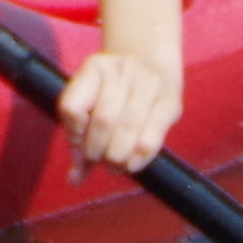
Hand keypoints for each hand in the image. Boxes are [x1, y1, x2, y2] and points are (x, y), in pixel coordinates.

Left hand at [54, 42, 182, 176]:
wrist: (154, 63)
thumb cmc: (114, 92)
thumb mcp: (91, 102)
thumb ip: (80, 137)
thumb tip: (74, 180)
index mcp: (94, 67)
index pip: (72, 107)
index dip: (73, 134)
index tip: (78, 144)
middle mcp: (122, 70)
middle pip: (103, 120)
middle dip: (97, 150)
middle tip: (99, 160)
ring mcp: (149, 83)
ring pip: (128, 128)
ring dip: (117, 155)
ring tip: (113, 165)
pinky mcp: (170, 102)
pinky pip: (153, 135)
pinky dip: (140, 156)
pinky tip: (131, 164)